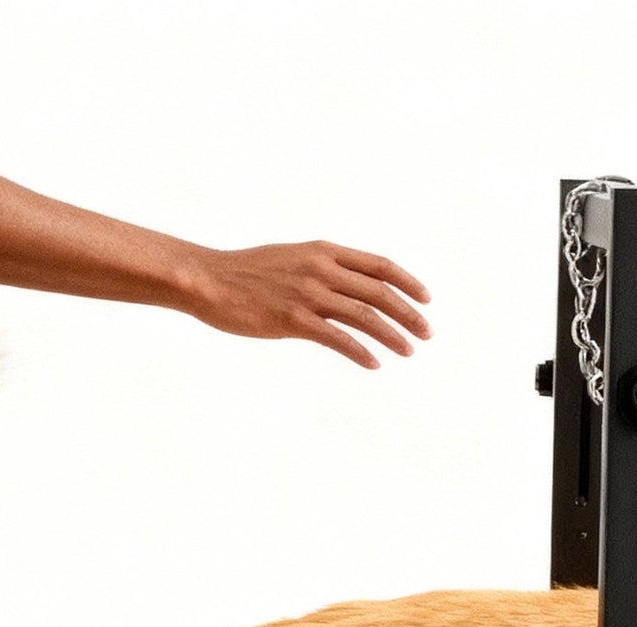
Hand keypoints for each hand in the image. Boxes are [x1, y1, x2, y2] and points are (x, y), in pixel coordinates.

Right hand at [177, 242, 431, 367]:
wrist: (209, 280)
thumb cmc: (248, 273)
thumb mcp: (293, 258)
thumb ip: (324, 267)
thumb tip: (350, 284)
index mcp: (324, 251)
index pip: (379, 265)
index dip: (408, 282)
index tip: (426, 299)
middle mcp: (321, 269)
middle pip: (379, 292)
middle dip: (409, 313)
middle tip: (427, 333)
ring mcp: (307, 294)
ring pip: (364, 315)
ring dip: (392, 335)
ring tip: (409, 351)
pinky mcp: (292, 320)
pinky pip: (337, 338)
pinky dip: (360, 352)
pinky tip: (374, 364)